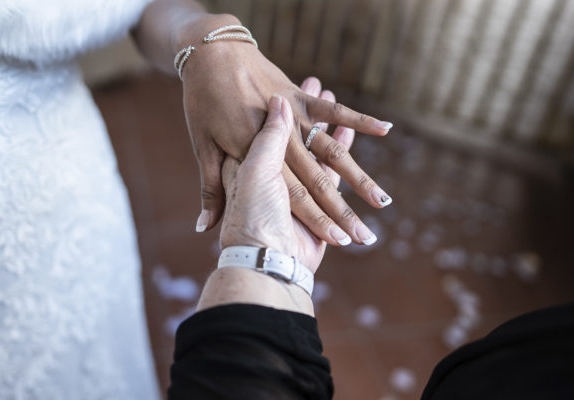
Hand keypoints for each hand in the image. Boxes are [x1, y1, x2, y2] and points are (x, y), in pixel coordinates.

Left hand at [182, 14, 391, 246]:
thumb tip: (202, 227)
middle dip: (344, 213)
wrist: (213, 53)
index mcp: (255, 164)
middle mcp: (279, 148)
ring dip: (359, 181)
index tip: (337, 242)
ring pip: (332, 157)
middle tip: (366, 233)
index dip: (316, 220)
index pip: (291, 199)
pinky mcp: (304, 104)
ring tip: (384, 198)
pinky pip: (334, 115)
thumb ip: (212, 189)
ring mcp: (294, 125)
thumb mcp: (205, 148)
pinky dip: (357, 123)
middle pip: (318, 184)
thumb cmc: (202, 105)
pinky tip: (385, 129)